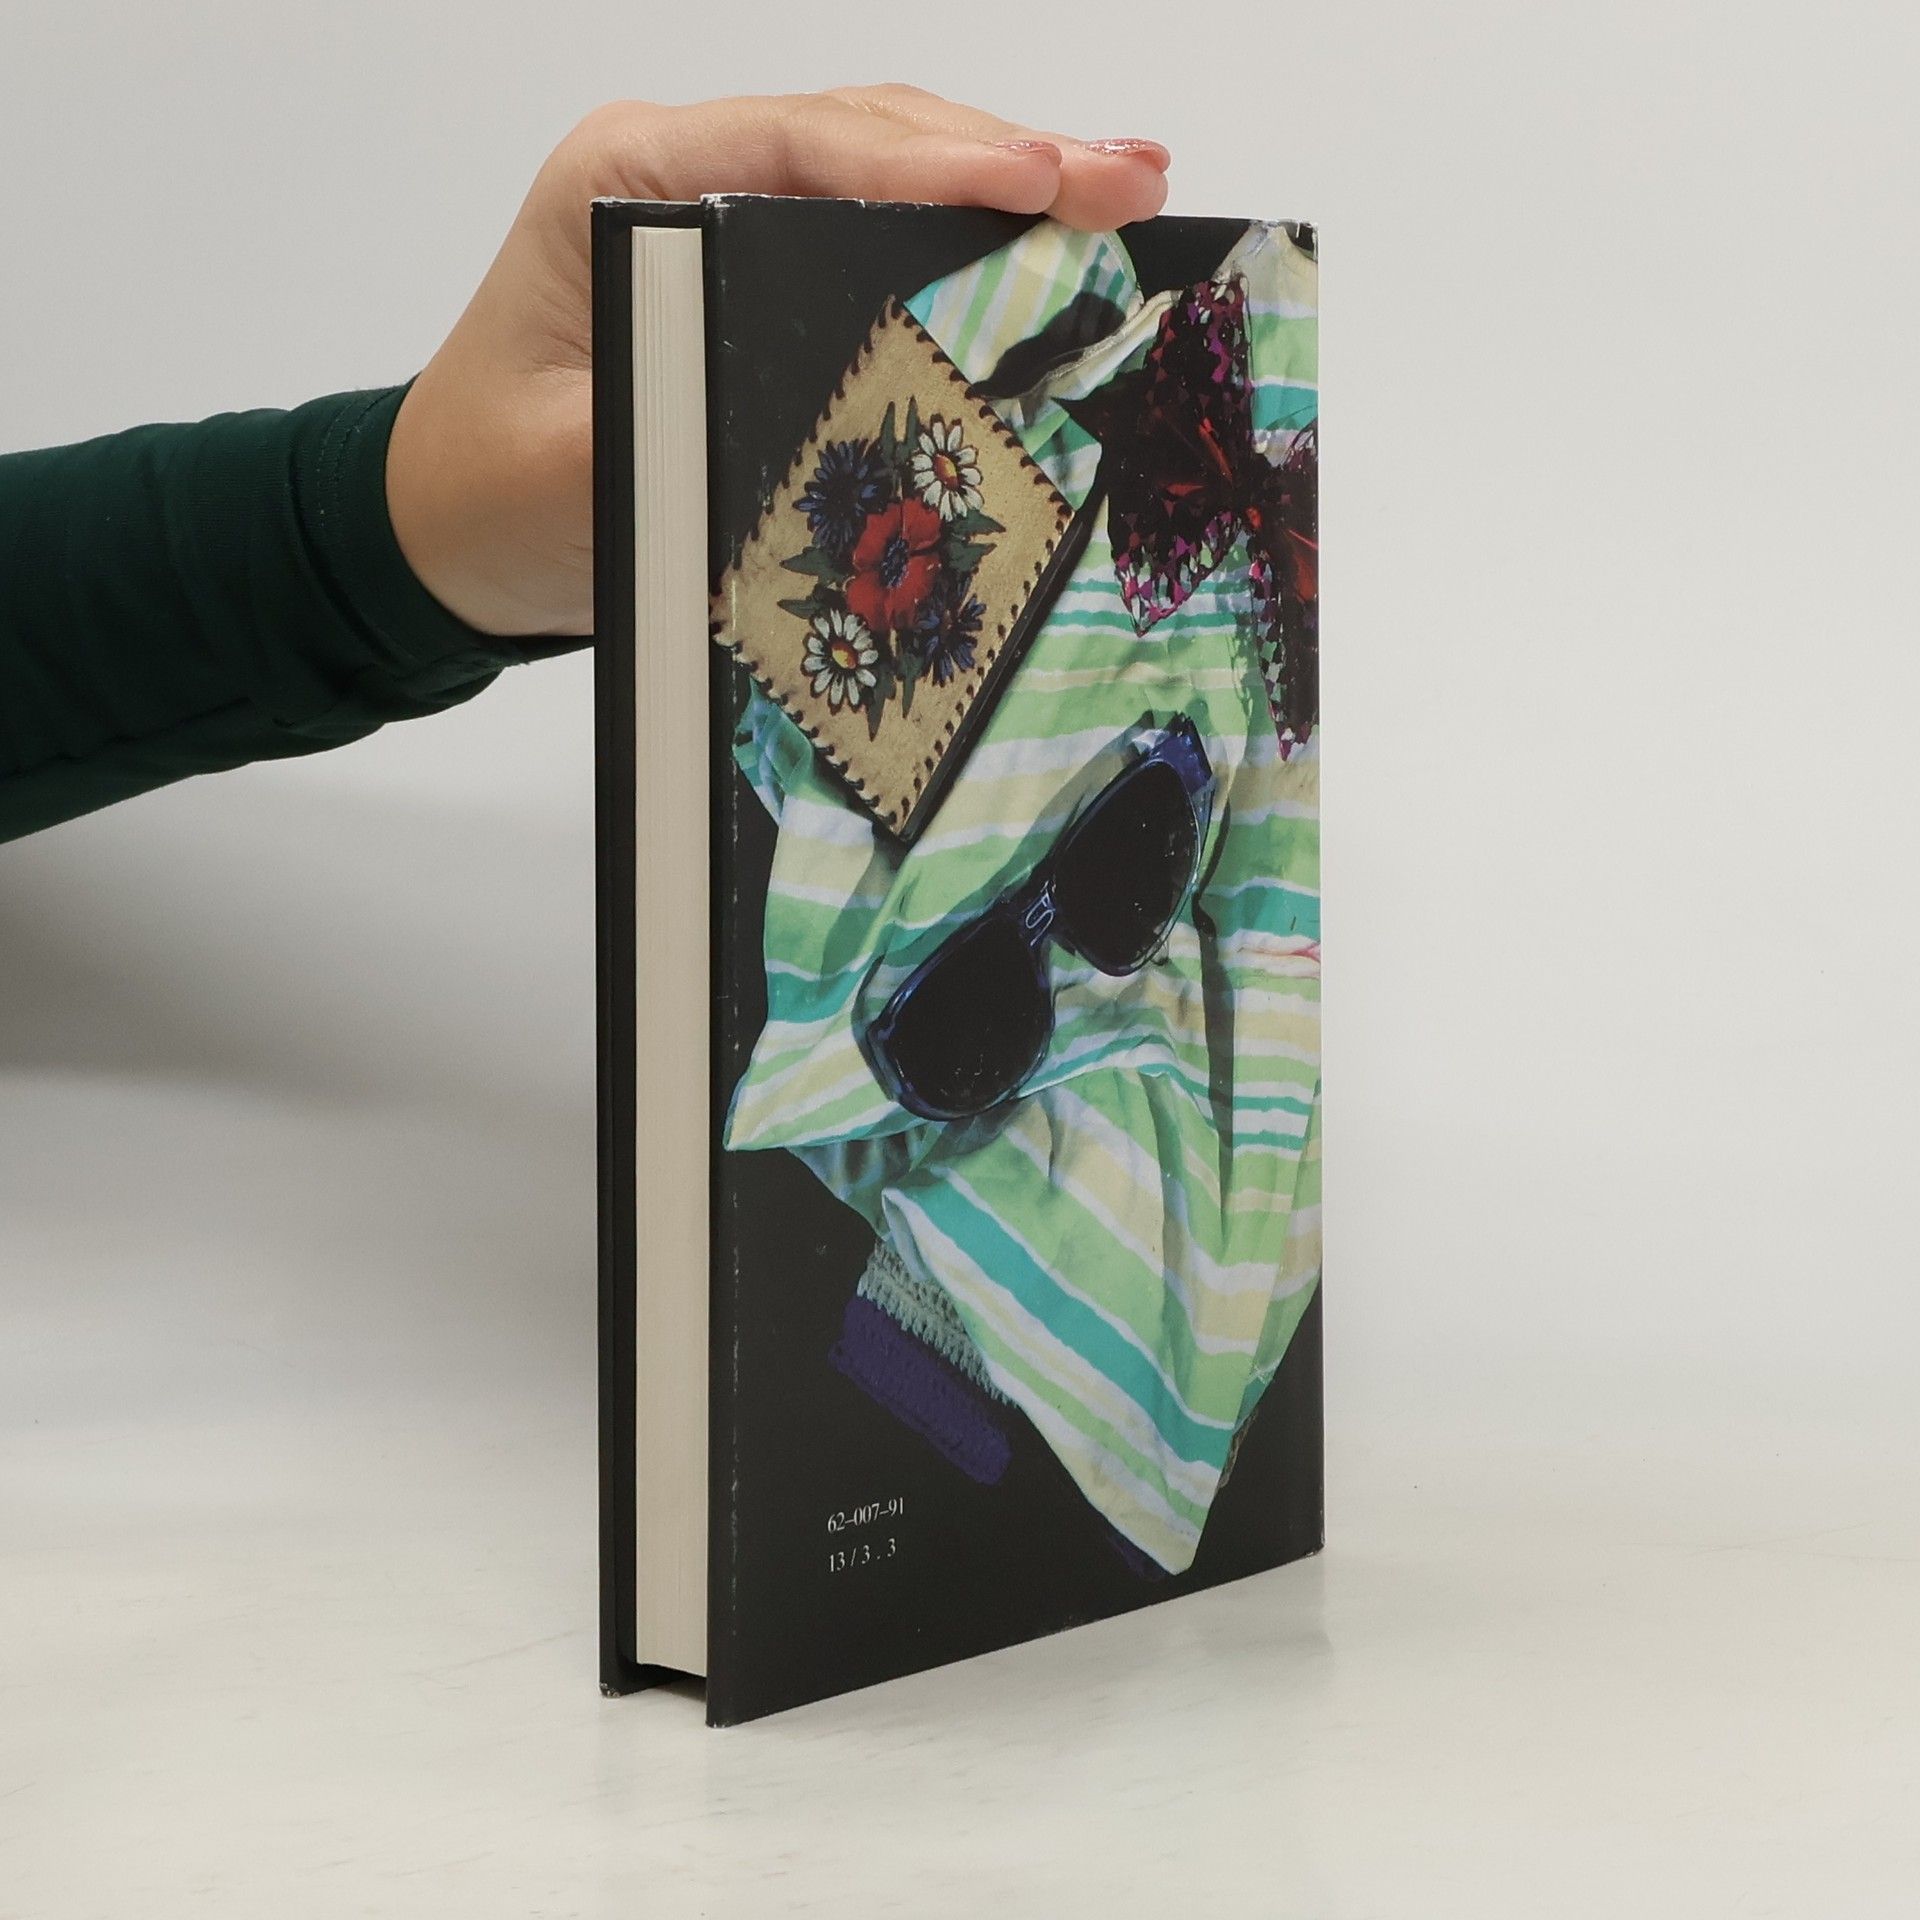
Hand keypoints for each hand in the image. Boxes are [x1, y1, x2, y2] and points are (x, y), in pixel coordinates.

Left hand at [384, 87, 1171, 637]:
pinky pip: (869, 228)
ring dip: (1001, 180)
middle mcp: (675, 175)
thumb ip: (677, 435)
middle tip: (1128, 180)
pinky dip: (960, 232)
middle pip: (865, 136)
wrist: (443, 524)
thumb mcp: (573, 477)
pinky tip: (1042, 240)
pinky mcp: (748, 268)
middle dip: (1004, 154)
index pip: (803, 148)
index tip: (1040, 183)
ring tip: (1119, 192)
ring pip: (881, 168)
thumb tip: (803, 428)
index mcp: (621, 184)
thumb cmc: (487, 491)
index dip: (934, 164)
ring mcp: (716, 213)